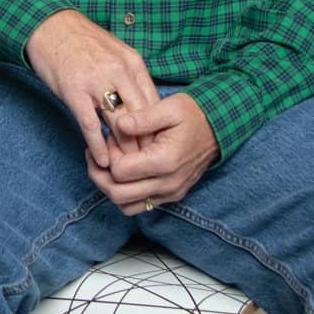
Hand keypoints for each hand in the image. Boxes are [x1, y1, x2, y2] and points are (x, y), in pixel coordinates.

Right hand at [25, 8, 160, 168]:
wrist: (50, 26)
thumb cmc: (83, 43)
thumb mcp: (116, 53)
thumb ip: (132, 78)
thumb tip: (145, 106)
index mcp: (133, 63)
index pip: (154, 103)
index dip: (157, 130)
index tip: (159, 149)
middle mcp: (119, 71)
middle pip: (141, 116)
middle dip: (146, 144)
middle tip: (148, 165)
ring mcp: (96, 81)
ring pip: (119, 122)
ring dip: (124, 149)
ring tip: (128, 168)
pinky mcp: (74, 90)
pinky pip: (90, 124)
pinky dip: (98, 145)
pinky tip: (102, 160)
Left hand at [89, 92, 219, 214]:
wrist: (217, 128)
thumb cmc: (191, 115)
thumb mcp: (169, 108)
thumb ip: (142, 118)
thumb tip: (118, 125)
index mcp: (165, 161)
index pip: (120, 171)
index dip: (109, 154)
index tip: (111, 136)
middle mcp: (168, 184)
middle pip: (118, 194)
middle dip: (100, 175)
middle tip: (97, 154)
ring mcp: (170, 193)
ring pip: (126, 206)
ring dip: (110, 188)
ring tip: (107, 164)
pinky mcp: (171, 196)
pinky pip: (140, 205)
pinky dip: (125, 194)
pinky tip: (123, 172)